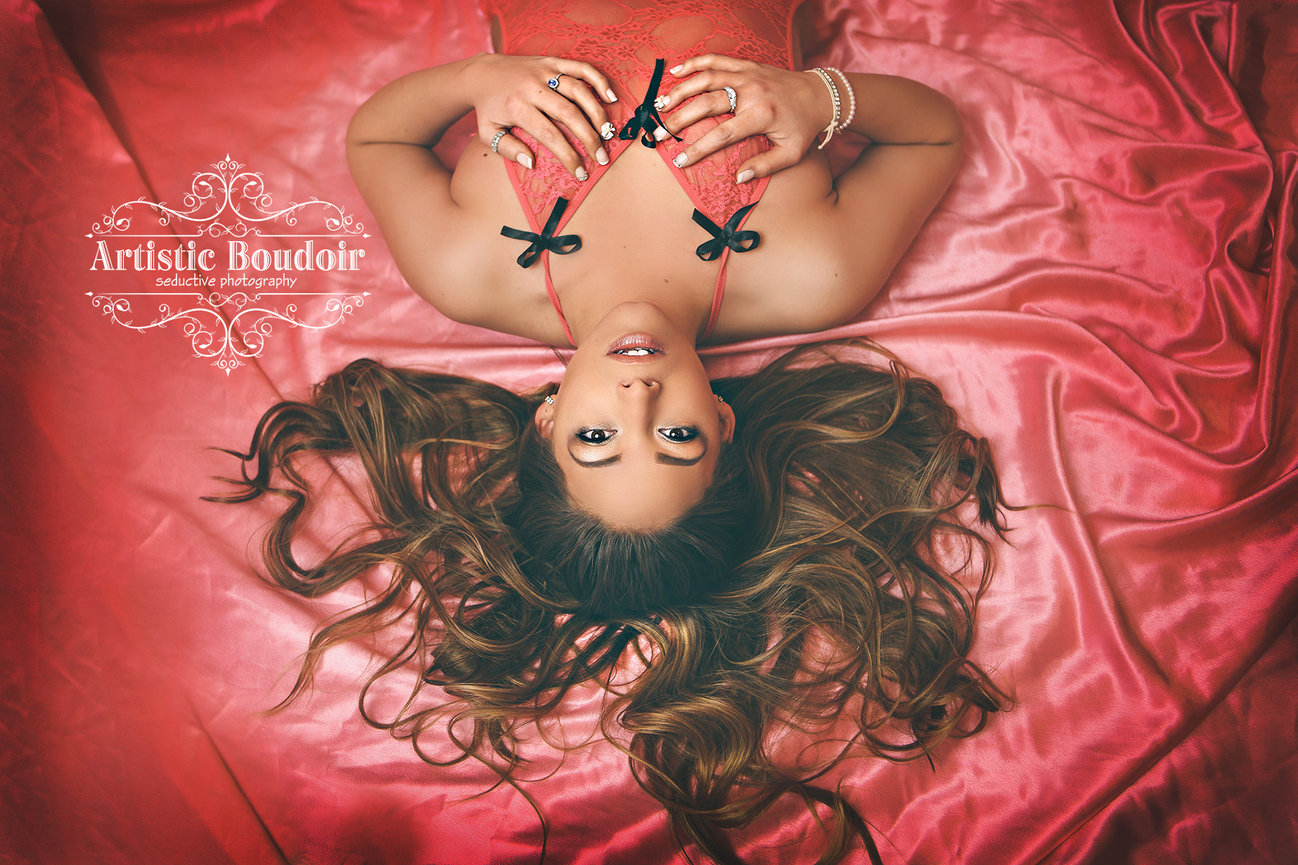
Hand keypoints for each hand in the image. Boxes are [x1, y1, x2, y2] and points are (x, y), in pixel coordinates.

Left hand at [465, 53, 617, 177]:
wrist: (482, 73)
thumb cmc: (489, 108)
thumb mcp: (488, 132)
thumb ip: (507, 148)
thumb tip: (531, 162)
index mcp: (518, 107)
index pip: (550, 135)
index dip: (568, 156)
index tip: (580, 172)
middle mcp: (533, 87)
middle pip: (569, 114)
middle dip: (589, 138)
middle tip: (601, 157)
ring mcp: (544, 72)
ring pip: (578, 91)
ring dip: (597, 113)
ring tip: (608, 133)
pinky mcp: (552, 61)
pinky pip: (580, 68)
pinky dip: (598, 80)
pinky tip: (610, 97)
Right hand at [658, 54, 832, 181]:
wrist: (820, 94)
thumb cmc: (804, 127)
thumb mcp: (792, 153)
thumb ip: (765, 166)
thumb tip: (738, 176)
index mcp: (760, 115)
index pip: (721, 135)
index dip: (698, 149)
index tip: (680, 161)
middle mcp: (751, 92)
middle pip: (706, 103)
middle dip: (679, 119)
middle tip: (658, 134)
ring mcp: (747, 75)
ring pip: (706, 78)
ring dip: (679, 90)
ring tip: (659, 104)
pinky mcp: (746, 65)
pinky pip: (716, 59)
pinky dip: (695, 63)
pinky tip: (676, 71)